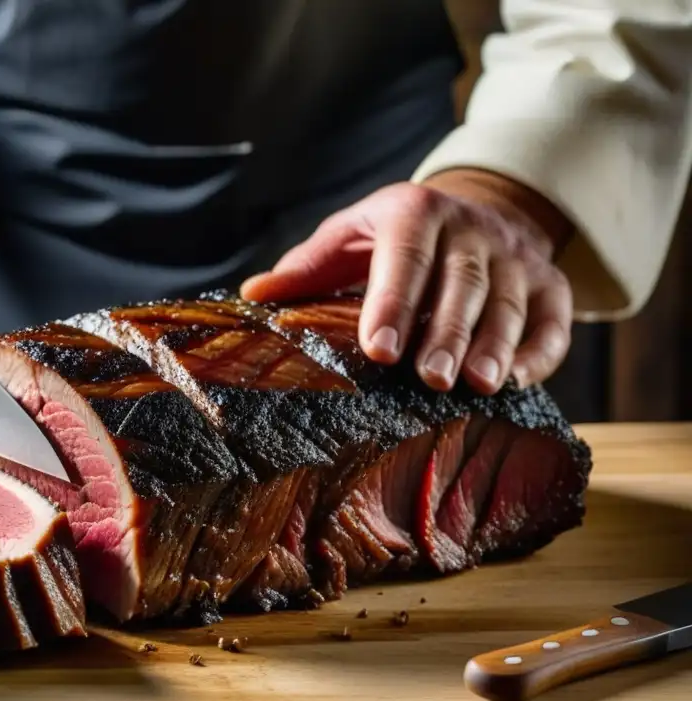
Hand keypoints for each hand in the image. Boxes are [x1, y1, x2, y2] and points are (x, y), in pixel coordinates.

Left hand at [240, 170, 575, 393]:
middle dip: (448, 333)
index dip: (392, 303)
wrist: (479, 206)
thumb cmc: (397, 235)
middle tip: (433, 379)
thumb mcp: (349, 235)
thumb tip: (253, 296)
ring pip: (509, 301)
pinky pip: (554, 317)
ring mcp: (514, 255)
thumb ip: (308, 267)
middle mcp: (470, 229)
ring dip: (497, 344)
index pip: (403, 256)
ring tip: (480, 385)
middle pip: (461, 283)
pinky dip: (541, 350)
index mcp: (414, 212)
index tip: (378, 350)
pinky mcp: (549, 282)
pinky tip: (518, 380)